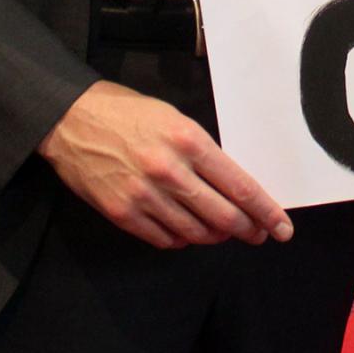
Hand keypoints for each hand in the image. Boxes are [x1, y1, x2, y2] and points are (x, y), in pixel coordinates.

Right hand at [37, 81, 292, 247]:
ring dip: (215, 236)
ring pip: (195, 232)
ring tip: (224, 233)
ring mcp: (144, 195)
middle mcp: (170, 170)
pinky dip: (182, 240)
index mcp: (189, 140)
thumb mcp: (174, 118)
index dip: (265, 210)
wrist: (72, 120)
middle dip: (248, 229)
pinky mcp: (122, 213)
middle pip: (222, 215)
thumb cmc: (128, 112)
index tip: (281, 226)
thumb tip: (229, 183)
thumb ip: (202, 152)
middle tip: (259, 234)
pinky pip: (163, 239)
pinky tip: (188, 234)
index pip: (239, 185)